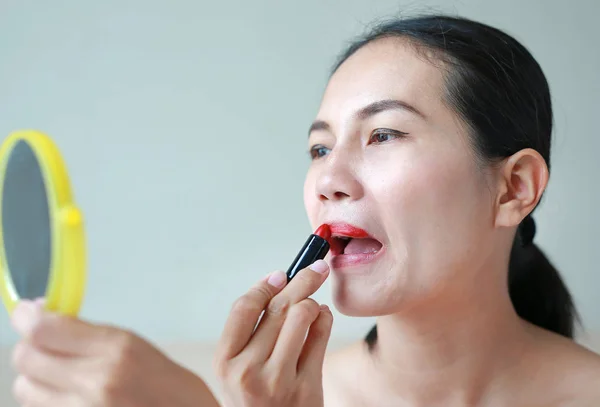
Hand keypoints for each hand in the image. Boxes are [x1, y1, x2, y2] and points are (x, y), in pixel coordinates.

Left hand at [10, 300, 219, 406]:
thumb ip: (92, 336)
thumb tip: (45, 317)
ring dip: (36, 378)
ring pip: (24, 388)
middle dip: (32, 346)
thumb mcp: (139, 349)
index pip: (45, 330)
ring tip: (61, 376)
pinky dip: (46, 401)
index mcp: (118, 350)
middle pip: (26, 357)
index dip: (27, 318)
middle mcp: (96, 381)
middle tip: (48, 343)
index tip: (28, 312)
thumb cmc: (175, 392)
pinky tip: (71, 397)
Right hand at [214, 260, 332, 406]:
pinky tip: (322, 318)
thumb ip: (250, 332)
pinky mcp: (307, 389)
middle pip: (278, 307)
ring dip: (312, 302)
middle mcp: (248, 371)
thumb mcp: (238, 369)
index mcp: (225, 361)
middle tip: (317, 267)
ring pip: (302, 316)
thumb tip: (277, 282)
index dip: (265, 285)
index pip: (245, 307)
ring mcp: (278, 381)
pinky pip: (321, 335)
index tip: (281, 274)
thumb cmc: (256, 398)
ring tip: (313, 305)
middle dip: (302, 279)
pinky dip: (325, 318)